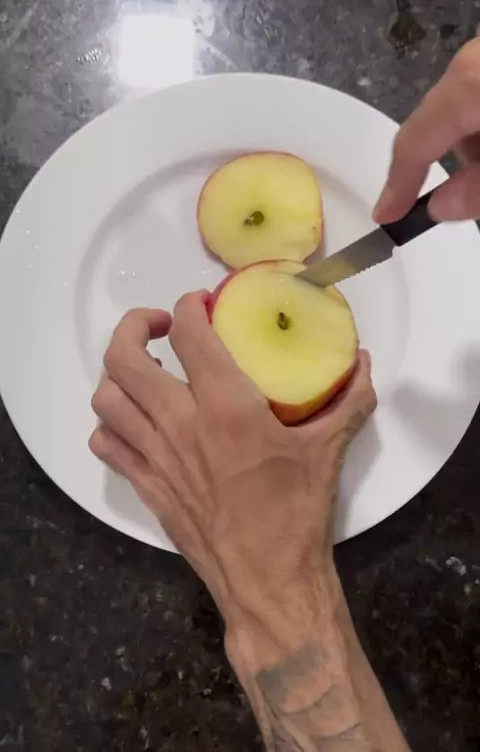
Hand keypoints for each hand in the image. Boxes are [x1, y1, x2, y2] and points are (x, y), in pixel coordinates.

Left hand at [88, 298, 410, 751]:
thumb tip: (363, 362)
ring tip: (146, 371)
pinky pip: (106, 443)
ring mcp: (154, 455)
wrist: (267, 580)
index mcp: (225, 404)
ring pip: (106, 397)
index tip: (199, 305)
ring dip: (119, 374)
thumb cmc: (297, 512)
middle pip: (125, 356)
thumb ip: (349, 399)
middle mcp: (179, 422)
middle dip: (135, 326)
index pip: (188, 332)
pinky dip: (111, 424)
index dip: (187, 305)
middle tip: (160, 327)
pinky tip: (135, 423)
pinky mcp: (145, 485)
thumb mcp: (328, 449)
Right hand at [374, 37, 479, 222]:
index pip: (412, 144)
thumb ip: (478, 192)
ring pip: (469, 106)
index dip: (397, 185)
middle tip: (474, 196)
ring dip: (477, 141)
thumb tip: (442, 207)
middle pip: (443, 123)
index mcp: (466, 83)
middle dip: (458, 163)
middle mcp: (473, 58)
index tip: (385, 215)